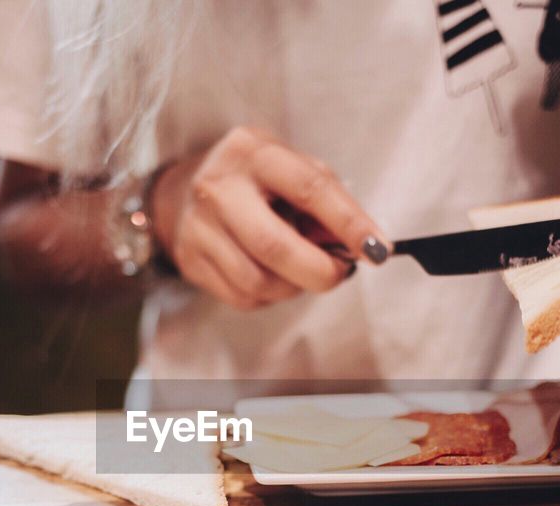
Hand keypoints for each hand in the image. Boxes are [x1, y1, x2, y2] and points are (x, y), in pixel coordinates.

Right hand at [151, 127, 388, 310]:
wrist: (181, 191)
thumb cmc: (252, 180)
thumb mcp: (290, 168)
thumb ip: (327, 200)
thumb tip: (362, 245)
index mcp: (253, 153)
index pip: (310, 188)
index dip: (349, 223)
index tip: (378, 249)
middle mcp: (219, 188)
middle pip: (275, 246)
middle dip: (320, 271)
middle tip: (341, 273)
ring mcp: (199, 227)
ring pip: (259, 281)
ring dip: (295, 286)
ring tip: (302, 269)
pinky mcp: (191, 261)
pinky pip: (243, 297)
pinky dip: (270, 296)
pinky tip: (272, 275)